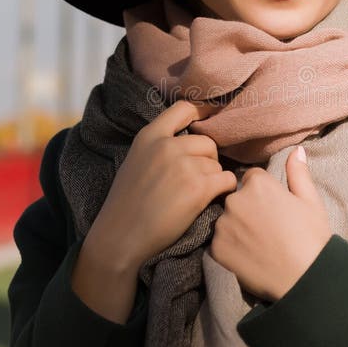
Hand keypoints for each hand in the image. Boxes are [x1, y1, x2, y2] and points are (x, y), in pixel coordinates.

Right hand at [84, 99, 237, 272]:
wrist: (120, 238)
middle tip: (196, 180)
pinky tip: (212, 200)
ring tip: (194, 196)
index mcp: (149, 136)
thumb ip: (160, 145)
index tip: (210, 123)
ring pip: (217, 165)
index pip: (184, 108)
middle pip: (207, 142)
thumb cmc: (128, 204)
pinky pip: (227, 180)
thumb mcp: (136, 160)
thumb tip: (192, 138)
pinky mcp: (197, 188)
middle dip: (207, 160)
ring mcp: (183, 166)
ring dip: (213, 179)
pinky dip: (225, 190)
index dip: (202, 113)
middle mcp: (167, 146)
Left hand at [210, 146, 331, 302]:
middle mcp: (235, 199)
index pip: (252, 178)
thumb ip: (298, 173)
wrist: (303, 278)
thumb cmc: (311, 238)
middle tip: (267, 229)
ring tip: (258, 245)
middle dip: (248, 209)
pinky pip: (220, 242)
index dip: (264, 193)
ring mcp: (223, 225)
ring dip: (237, 228)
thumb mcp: (311, 201)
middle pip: (236, 198)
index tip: (274, 210)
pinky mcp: (216, 248)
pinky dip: (230, 248)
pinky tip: (249, 257)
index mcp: (258, 184)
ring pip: (226, 220)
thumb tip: (297, 150)